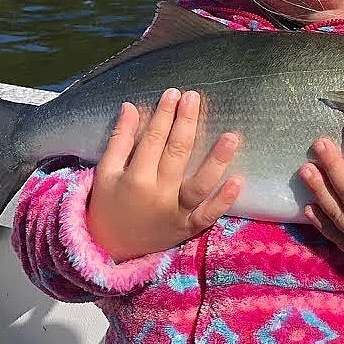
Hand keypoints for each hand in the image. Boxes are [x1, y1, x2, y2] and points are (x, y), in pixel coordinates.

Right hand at [87, 89, 242, 261]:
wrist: (109, 249)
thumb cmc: (108, 204)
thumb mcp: (105, 172)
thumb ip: (120, 139)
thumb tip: (131, 106)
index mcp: (135, 178)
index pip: (153, 139)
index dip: (164, 114)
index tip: (174, 94)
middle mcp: (157, 194)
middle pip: (176, 153)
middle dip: (186, 123)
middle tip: (195, 98)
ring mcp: (175, 212)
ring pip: (199, 184)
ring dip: (216, 160)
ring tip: (231, 136)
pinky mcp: (188, 228)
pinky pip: (208, 215)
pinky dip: (223, 201)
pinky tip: (238, 180)